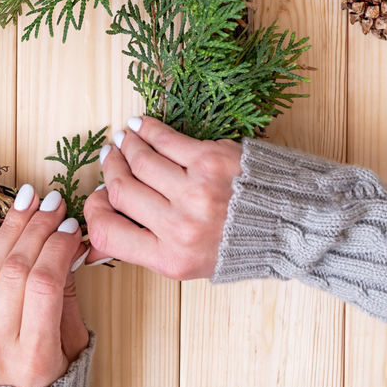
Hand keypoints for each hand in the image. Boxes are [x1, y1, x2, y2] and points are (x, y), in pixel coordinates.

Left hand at [0, 184, 89, 386]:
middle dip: (36, 229)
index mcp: (34, 359)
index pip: (43, 284)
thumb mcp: (74, 349)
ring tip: (27, 201)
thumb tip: (66, 245)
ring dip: (9, 229)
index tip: (71, 226)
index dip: (57, 248)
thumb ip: (66, 298)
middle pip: (15, 271)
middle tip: (53, 203)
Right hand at [84, 116, 241, 278]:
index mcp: (171, 260)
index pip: (107, 232)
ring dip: (127, 144)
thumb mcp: (191, 262)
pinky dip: (147, 128)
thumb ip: (148, 248)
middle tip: (109, 156)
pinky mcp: (210, 161)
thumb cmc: (240, 242)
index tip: (99, 195)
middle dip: (110, 169)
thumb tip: (95, 240)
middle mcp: (180, 228)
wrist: (292, 224)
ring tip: (124, 138)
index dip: (94, 210)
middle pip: (121, 191)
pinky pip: (166, 139)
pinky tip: (139, 125)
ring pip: (140, 160)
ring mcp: (195, 192)